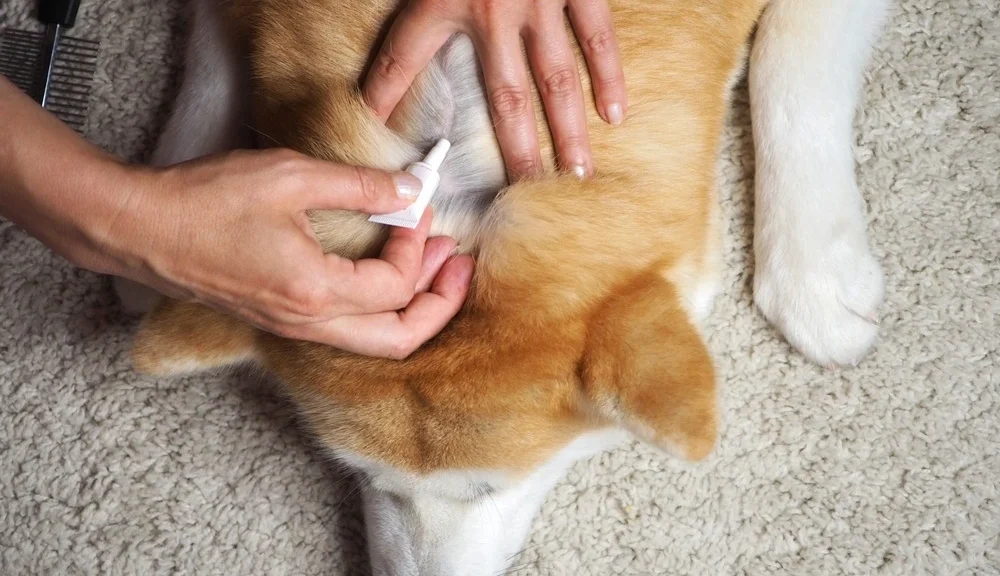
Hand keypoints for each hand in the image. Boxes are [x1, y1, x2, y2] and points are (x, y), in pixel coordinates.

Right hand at [0, 76, 470, 358]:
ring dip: (413, 307)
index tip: (417, 209)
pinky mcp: (282, 318)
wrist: (139, 230)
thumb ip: (360, 185)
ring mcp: (293, 327)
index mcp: (314, 293)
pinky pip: (348, 329)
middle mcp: (308, 323)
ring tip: (434, 266)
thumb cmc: (204, 202)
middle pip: (400, 341)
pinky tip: (385, 272)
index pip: (396, 286)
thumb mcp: (290, 177)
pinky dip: (381, 307)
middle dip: (440, 305)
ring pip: (375, 341)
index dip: (419, 246)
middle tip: (458, 264)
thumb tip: (410, 190)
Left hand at [363, 0, 625, 180]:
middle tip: (523, 198)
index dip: (388, 97)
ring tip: (574, 174)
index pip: (406, 57)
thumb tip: (368, 60)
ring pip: (557, 79)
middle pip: (506, 98)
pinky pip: (597, 35)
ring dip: (566, 130)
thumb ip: (404, 18)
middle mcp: (496, 11)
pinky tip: (616, 113)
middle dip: (515, 152)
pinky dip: (608, 75)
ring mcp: (543, 1)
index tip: (384, 143)